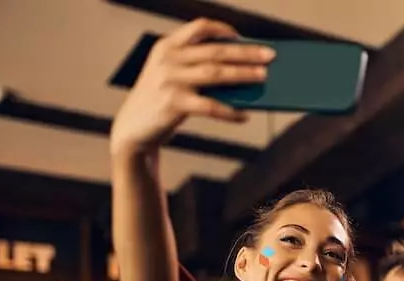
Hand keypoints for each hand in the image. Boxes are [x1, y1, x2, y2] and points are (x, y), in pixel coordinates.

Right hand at [109, 18, 274, 155]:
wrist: (133, 129)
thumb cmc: (161, 100)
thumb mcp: (172, 77)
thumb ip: (197, 69)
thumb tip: (243, 72)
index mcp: (167, 46)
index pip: (199, 27)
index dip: (223, 29)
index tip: (242, 36)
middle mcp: (167, 59)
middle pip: (215, 51)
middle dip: (245, 52)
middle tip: (270, 55)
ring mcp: (169, 80)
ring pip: (215, 74)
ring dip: (243, 74)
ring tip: (264, 77)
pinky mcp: (173, 104)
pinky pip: (210, 106)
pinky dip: (230, 111)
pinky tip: (244, 115)